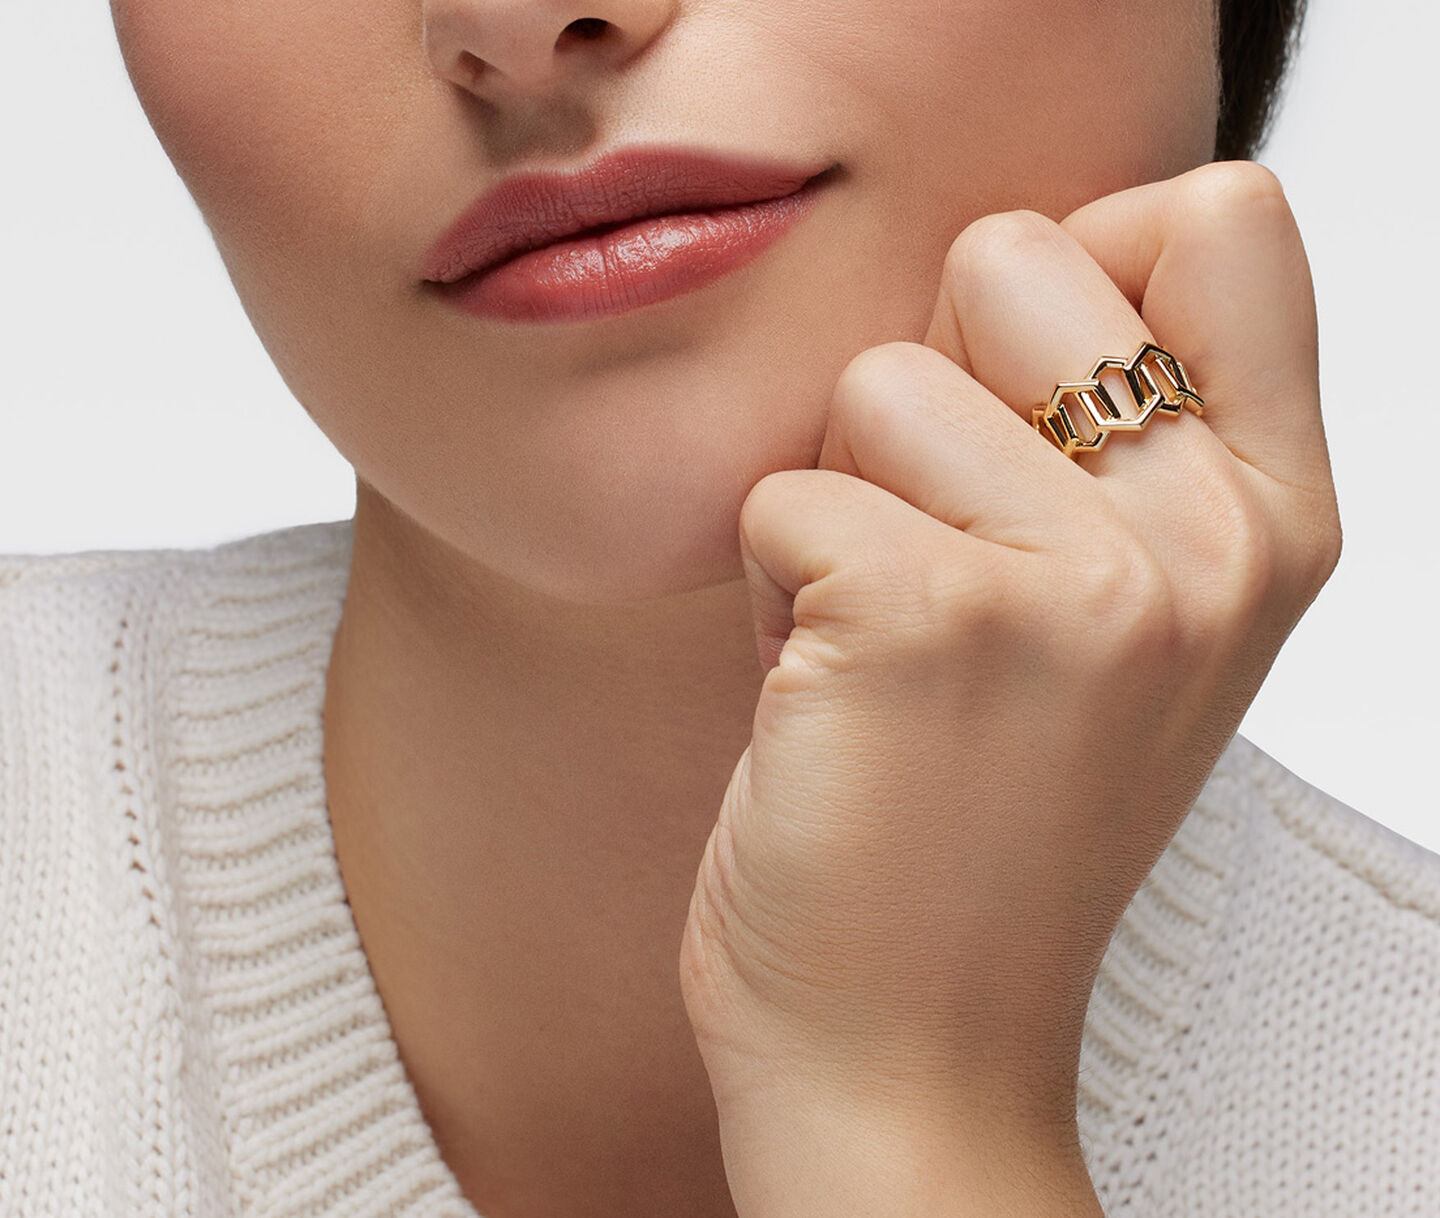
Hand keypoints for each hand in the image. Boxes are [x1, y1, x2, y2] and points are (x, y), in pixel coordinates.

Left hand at [677, 161, 1341, 1209]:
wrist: (912, 1057)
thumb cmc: (982, 830)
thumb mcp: (1125, 626)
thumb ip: (1116, 438)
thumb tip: (1018, 259)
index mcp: (1272, 518)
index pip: (1219, 212)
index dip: (1080, 273)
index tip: (1026, 413)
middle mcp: (1210, 538)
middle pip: (1010, 254)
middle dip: (930, 393)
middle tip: (940, 559)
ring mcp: (1082, 580)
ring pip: (873, 382)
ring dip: (841, 514)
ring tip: (880, 651)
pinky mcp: (925, 616)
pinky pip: (780, 497)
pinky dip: (769, 596)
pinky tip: (827, 701)